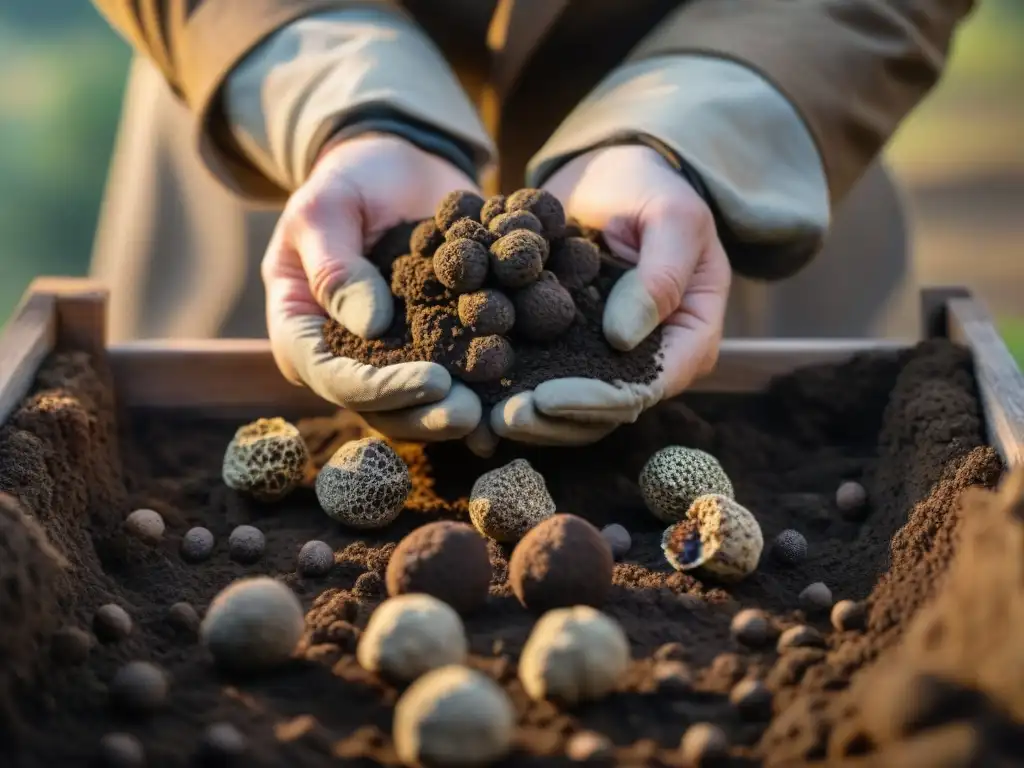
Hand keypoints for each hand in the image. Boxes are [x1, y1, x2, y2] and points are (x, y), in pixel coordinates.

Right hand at [262, 134, 481, 440]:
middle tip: (473, 413)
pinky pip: (455, 372)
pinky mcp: (433, 346)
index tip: (433, 382)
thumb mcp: (325, 208)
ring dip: (455, 411)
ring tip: (495, 412)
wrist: (400, 166)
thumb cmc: (349, 181)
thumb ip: (336, 265)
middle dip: (425, 414)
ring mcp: (391, 357)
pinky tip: (515, 384)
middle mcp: (345, 356)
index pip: (333, 376)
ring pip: (417, 403)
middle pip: (378, 405)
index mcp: (302, 330)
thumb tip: (371, 326)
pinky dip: (483, 383)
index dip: (381, 388)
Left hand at [490, 144, 730, 444]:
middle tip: (500, 417)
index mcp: (688, 339)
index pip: (644, 387)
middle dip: (552, 420)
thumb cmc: (652, 188)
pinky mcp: (566, 349)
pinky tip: (472, 390)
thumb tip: (623, 338)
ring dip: (526, 416)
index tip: (546, 398)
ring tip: (481, 414)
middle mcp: (646, 361)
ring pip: (568, 406)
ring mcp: (603, 359)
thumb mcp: (672, 216)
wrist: (609, 173)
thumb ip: (661, 273)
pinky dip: (508, 385)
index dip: (595, 400)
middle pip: (603, 411)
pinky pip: (540, 376)